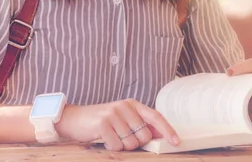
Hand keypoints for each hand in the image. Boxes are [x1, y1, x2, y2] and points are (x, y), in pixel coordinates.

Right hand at [56, 99, 179, 150]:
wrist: (75, 119)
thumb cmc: (102, 122)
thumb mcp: (122, 119)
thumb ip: (139, 125)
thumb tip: (159, 136)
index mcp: (131, 104)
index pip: (154, 116)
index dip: (167, 129)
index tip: (176, 141)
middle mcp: (124, 106)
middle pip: (144, 136)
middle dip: (135, 142)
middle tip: (121, 136)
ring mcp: (113, 114)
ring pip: (131, 143)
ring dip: (122, 145)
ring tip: (112, 135)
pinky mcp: (103, 124)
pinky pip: (117, 146)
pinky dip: (112, 147)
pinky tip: (104, 138)